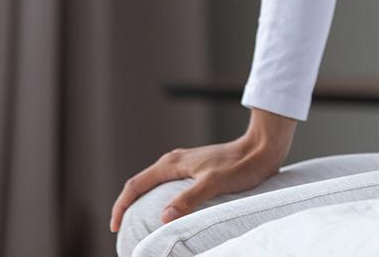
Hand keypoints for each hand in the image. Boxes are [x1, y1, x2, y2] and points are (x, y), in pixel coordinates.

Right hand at [109, 109, 295, 231]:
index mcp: (173, 163)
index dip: (121, 206)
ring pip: (153, 184)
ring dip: (142, 201)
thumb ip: (189, 199)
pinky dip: (158, 198)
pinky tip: (167, 211)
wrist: (262, 148)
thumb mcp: (214, 183)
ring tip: (139, 223)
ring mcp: (185, 163)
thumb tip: (164, 217)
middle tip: (122, 229)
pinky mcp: (195, 168)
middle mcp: (174, 161)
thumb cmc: (241, 165)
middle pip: (140, 184)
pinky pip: (167, 185)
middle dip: (127, 205)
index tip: (115, 227)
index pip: (135, 184)